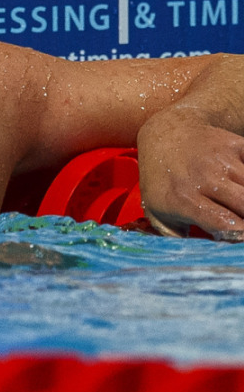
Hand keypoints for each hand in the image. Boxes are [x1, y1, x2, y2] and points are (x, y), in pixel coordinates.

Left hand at [137, 109, 243, 240]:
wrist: (167, 134)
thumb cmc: (162, 180)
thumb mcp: (157, 210)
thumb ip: (176, 236)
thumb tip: (200, 257)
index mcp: (183, 199)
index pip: (224, 224)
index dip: (241, 236)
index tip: (240, 240)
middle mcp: (205, 178)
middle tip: (241, 223)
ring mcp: (223, 160)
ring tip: (239, 206)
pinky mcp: (236, 145)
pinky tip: (240, 188)